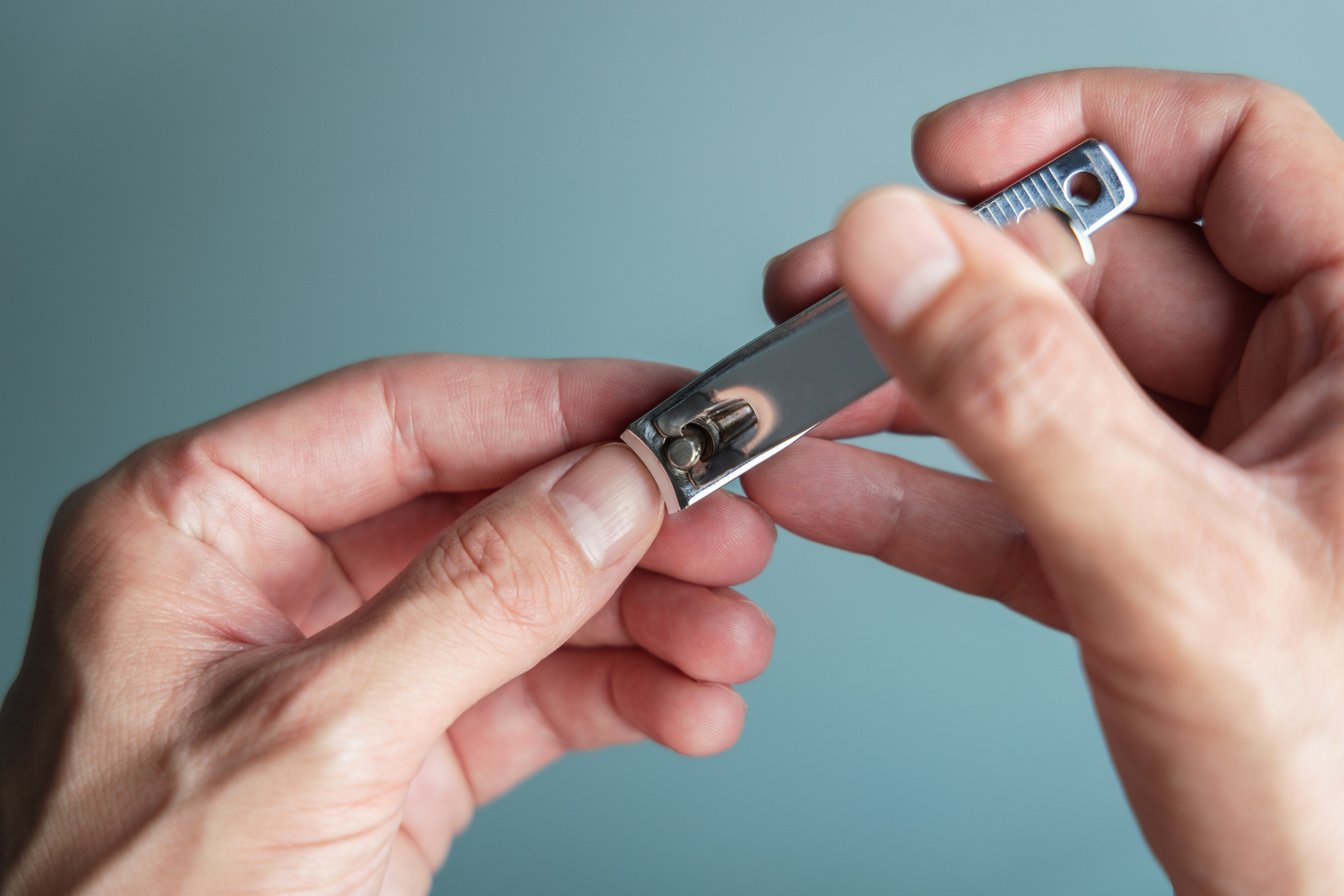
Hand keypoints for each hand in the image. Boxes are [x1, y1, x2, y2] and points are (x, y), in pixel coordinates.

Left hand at [0, 355, 775, 893]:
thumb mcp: (312, 740)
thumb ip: (472, 600)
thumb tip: (602, 494)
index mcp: (198, 524)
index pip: (404, 417)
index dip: (553, 406)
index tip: (667, 410)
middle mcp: (275, 580)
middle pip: (487, 508)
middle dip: (620, 528)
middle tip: (725, 531)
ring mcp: (349, 666)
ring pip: (528, 604)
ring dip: (644, 621)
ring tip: (730, 641)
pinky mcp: (403, 751)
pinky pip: (533, 697)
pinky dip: (621, 699)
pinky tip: (687, 707)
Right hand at [745, 69, 1343, 892]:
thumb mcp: (1174, 568)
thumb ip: (1025, 401)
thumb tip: (904, 252)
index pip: (1234, 156)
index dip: (1082, 132)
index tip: (947, 157)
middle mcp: (1296, 399)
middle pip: (1100, 278)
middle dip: (948, 286)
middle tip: (835, 296)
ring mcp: (1211, 483)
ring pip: (1040, 387)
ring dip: (908, 390)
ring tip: (800, 390)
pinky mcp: (1142, 563)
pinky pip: (1016, 495)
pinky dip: (917, 492)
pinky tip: (829, 480)